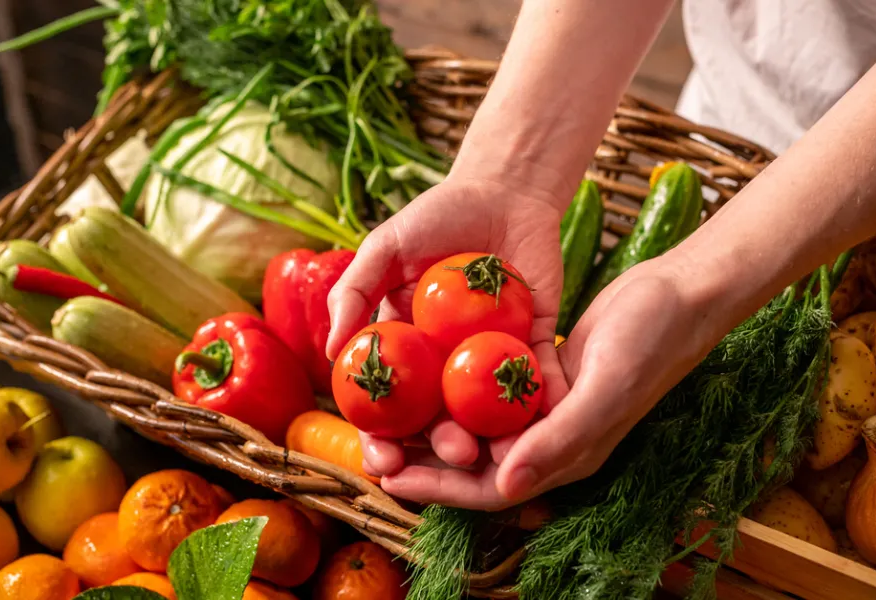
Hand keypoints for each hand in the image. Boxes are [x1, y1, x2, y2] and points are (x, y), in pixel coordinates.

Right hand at [325, 175, 571, 499]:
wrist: (502, 189)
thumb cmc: (436, 216)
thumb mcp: (386, 248)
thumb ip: (354, 292)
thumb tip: (331, 352)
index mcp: (407, 352)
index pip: (388, 408)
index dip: (382, 441)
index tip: (384, 464)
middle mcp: (447, 366)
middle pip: (441, 421)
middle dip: (443, 448)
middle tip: (454, 455)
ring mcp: (492, 359)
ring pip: (490, 413)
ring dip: (493, 438)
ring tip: (494, 451)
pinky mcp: (536, 344)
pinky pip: (540, 379)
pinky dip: (543, 400)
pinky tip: (544, 422)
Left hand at [374, 257, 722, 509]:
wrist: (678, 295)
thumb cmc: (651, 343)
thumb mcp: (604, 390)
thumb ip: (558, 440)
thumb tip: (504, 484)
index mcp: (565, 455)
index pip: (490, 488)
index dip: (438, 487)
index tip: (389, 475)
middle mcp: (550, 439)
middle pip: (473, 463)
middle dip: (423, 460)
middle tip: (372, 446)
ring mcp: (544, 407)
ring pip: (476, 427)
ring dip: (433, 424)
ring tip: (384, 414)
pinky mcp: (540, 372)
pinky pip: (488, 390)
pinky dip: (455, 387)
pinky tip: (420, 370)